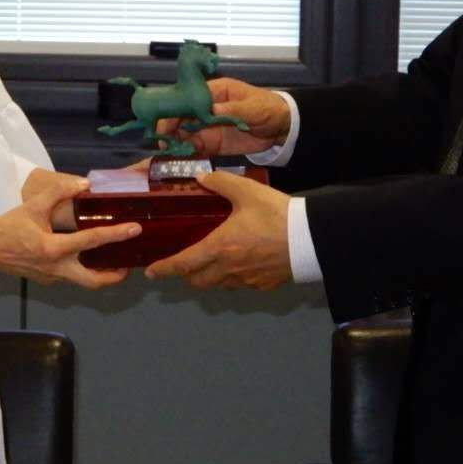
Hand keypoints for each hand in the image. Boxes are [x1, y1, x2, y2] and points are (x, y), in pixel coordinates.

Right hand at [0, 172, 137, 288]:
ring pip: (84, 282)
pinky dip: (85, 270)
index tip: (134, 230)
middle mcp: (57, 268)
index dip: (116, 234)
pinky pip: (72, 277)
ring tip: (114, 260)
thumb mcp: (33, 206)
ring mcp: (52, 277)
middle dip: (115, 275)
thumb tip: (84, 183)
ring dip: (101, 274)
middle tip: (129, 263)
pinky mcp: (47, 279)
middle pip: (94, 281)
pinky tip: (89, 257)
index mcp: (54, 249)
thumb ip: (59, 192)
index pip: (92, 241)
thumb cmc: (8, 227)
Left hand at [144, 171, 291, 290]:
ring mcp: (247, 280)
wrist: (312, 238)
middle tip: (184, 263)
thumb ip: (220, 182)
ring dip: (210, 277)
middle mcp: (229, 269)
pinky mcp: (265, 285)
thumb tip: (200, 178)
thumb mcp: (246, 191)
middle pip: (198, 281)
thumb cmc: (275, 214)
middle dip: (186, 275)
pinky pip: (242, 285)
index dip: (164, 269)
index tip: (151, 272)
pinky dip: (234, 277)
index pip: (183, 263)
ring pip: (219, 285)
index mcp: (219, 248)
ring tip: (212, 262)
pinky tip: (242, 263)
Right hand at [154, 77, 290, 157]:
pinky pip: (195, 148)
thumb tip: (211, 111)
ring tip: (168, 152)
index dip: (175, 109)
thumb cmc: (267, 108)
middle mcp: (205, 109)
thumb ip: (231, 109)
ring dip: (175, 142)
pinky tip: (180, 158)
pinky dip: (186, 153)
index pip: (187, 98)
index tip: (167, 122)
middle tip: (162, 142)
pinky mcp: (213, 143)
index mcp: (213, 93)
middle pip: (180, 116)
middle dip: (170, 128)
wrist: (281, 127)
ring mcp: (207, 127)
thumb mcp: (252, 107)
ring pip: (184, 133)